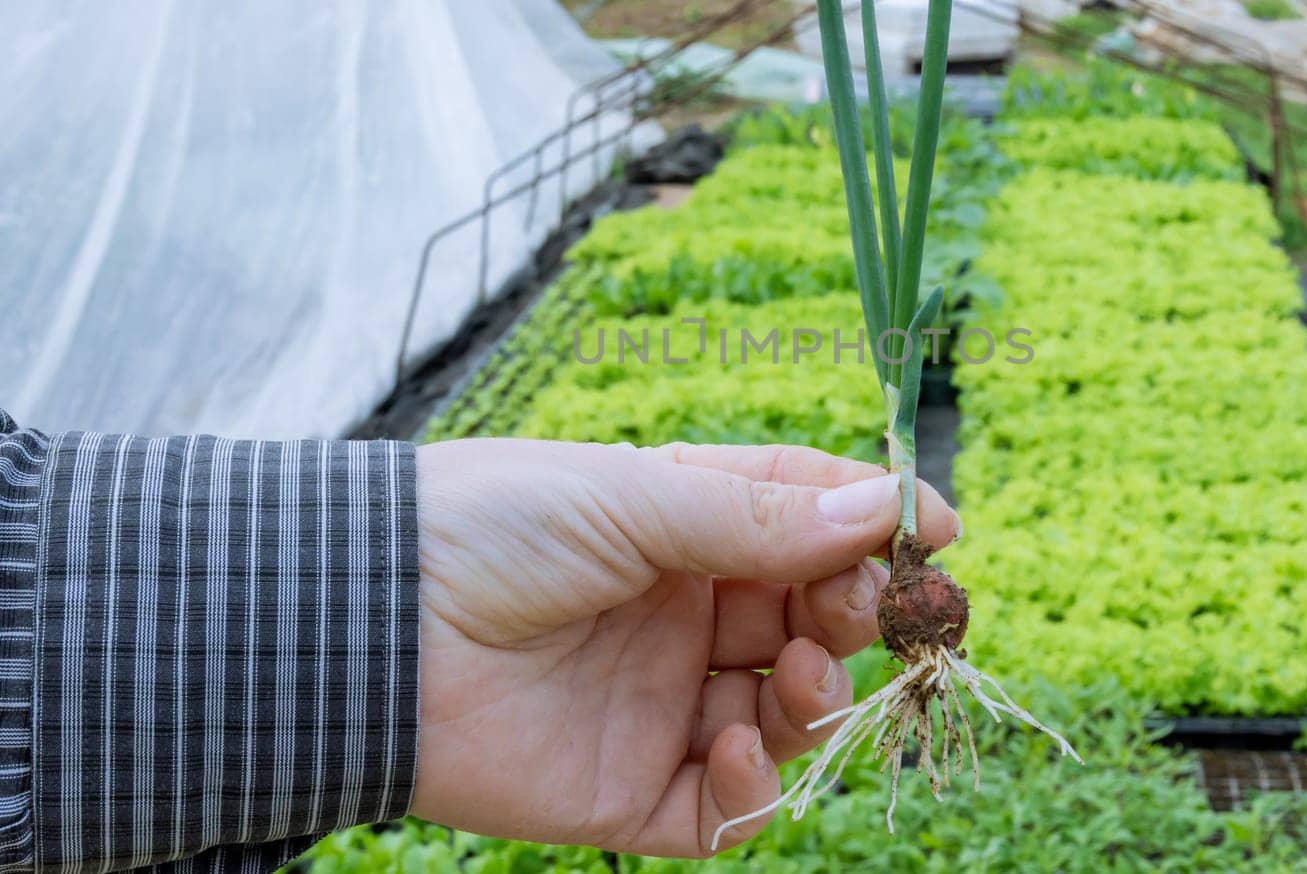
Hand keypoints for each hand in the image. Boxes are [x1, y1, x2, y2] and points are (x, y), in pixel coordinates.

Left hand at [410, 438, 959, 855]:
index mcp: (686, 528)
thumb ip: (758, 517)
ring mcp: (666, 704)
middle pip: (815, 622)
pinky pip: (729, 809)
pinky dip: (754, 786)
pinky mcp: (635, 789)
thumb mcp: (633, 499)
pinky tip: (729, 744)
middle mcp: (688, 615)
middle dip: (854, 616)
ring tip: (794, 680)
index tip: (936, 532)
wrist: (368, 628)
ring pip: (788, 716)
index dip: (874, 525)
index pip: (808, 522)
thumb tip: (884, 510)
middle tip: (864, 612)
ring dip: (815, 699)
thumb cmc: (493, 528)